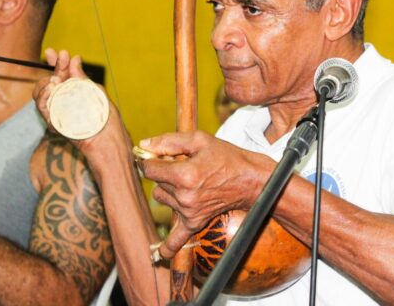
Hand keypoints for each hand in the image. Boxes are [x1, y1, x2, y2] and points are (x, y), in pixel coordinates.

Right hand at [33, 48, 131, 169]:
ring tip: (55, 78)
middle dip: (53, 67)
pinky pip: (42, 108)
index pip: (61, 75)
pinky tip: (51, 88)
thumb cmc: (105, 118)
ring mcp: (57, 112)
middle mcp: (63, 101)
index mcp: (75, 92)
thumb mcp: (95, 92)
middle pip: (50, 81)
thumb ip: (81, 78)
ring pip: (41, 94)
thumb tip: (74, 59)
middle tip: (61, 57)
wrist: (107, 141)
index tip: (54, 53)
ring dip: (45, 82)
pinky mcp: (53, 122)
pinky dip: (43, 96)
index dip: (56, 63)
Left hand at [139, 132, 272, 258]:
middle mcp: (184, 196)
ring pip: (162, 199)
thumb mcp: (199, 140)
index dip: (151, 160)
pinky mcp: (195, 223)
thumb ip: (169, 141)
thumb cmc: (226, 157)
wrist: (249, 180)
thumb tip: (143, 145)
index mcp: (183, 174)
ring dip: (169, 191)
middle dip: (165, 172)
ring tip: (190, 182)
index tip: (158, 156)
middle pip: (156, 183)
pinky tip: (159, 254)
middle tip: (185, 166)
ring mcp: (188, 211)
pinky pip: (176, 239)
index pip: (149, 169)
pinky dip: (168, 247)